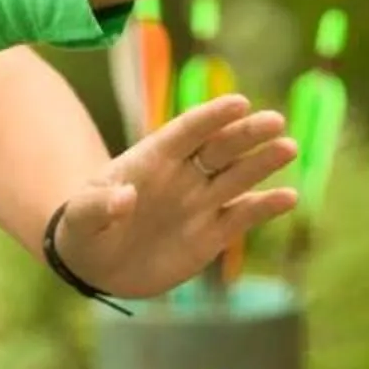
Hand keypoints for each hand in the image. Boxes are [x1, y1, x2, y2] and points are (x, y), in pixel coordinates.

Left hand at [50, 94, 299, 297]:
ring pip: (238, 176)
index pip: (187, 132)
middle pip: (221, 148)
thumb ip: (99, 205)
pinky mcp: (213, 234)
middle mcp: (184, 174)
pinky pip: (243, 216)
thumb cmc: (86, 228)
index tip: (239, 103)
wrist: (99, 265)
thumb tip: (125, 197)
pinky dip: (266, 207)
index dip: (211, 117)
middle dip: (246, 134)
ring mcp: (201, 202)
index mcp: (153, 158)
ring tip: (288, 148)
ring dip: (263, 163)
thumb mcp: (80, 217)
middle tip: (275, 121)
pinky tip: (288, 197)